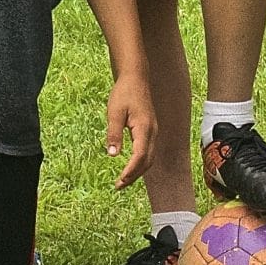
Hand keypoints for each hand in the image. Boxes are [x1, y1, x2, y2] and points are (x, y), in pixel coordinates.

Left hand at [105, 72, 155, 188]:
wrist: (136, 78)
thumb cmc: (124, 93)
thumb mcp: (114, 112)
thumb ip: (114, 134)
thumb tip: (112, 155)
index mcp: (144, 129)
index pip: (139, 156)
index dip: (130, 171)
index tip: (119, 181)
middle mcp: (152, 132)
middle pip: (147, 161)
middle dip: (134, 176)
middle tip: (118, 186)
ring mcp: (153, 132)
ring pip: (149, 158)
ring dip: (137, 171)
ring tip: (123, 180)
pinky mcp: (150, 131)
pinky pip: (148, 151)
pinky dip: (140, 162)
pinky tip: (130, 166)